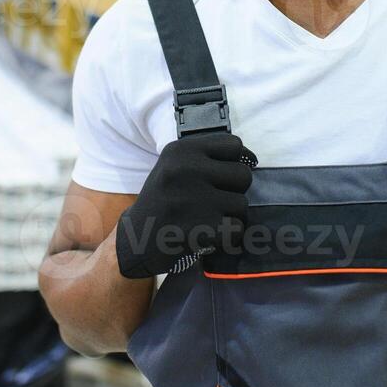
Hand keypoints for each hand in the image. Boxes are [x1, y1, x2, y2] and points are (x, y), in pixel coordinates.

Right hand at [115, 133, 252, 278]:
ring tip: (206, 221)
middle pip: (243, 175)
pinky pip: (237, 230)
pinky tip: (208, 237)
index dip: (232, 163)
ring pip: (242, 206)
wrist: (135, 241)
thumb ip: (209, 159)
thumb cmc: (164, 201)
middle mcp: (185, 169)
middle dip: (233, 192)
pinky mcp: (198, 229)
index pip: (234, 145)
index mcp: (181, 150)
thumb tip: (252, 159)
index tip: (220, 178)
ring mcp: (191, 199)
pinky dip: (228, 238)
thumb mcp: (175, 167)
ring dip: (230, 217)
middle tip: (211, 204)